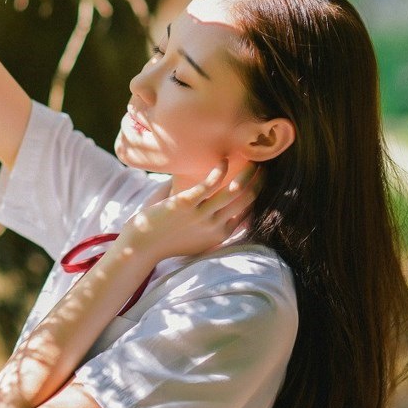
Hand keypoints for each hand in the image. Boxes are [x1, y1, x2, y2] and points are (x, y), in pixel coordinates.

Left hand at [120, 161, 261, 262]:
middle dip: (259, 183)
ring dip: (247, 175)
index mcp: (219, 235)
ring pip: (233, 192)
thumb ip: (209, 221)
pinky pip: (208, 185)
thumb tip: (212, 196)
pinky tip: (224, 161)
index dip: (257, 195)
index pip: (246, 212)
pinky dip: (220, 172)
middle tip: (266, 167)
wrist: (141, 246)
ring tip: (253, 161)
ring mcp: (201, 216)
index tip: (262, 180)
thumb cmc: (167, 239)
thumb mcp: (196, 237)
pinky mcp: (185, 205)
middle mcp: (214, 226)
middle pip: (246, 201)